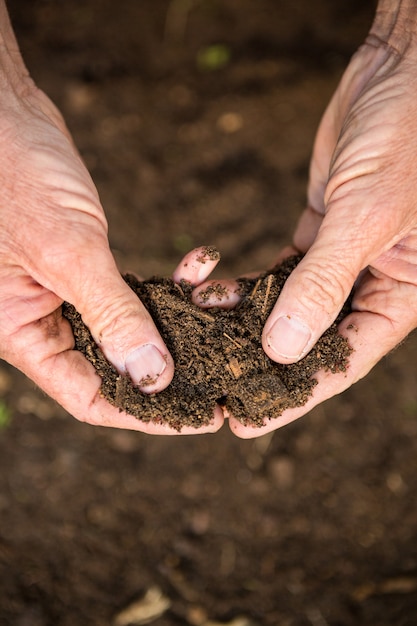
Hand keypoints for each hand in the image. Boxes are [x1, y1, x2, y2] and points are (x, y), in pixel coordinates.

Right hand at [0, 82, 225, 432]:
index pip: (88, 397)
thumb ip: (112, 314)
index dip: (144, 413)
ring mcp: (65, 293)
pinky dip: (166, 281)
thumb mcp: (67, 249)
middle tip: (223, 371)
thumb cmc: (15, 173)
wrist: (4, 110)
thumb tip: (153, 377)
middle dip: (169, 367)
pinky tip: (199, 264)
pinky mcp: (85, 264)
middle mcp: (43, 320)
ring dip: (175, 319)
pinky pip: (132, 289)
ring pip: (130, 328)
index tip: (199, 414)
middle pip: (113, 369)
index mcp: (22, 332)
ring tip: (218, 309)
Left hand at [188, 28, 416, 436]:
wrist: (399, 74)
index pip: (343, 360)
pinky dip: (247, 285)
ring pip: (289, 308)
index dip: (295, 395)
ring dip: (246, 322)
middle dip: (263, 365)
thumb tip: (282, 349)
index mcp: (400, 294)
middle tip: (215, 389)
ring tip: (202, 337)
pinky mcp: (318, 233)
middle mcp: (371, 284)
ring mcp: (342, 260)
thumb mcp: (367, 216)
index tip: (248, 419)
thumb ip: (323, 283)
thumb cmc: (405, 140)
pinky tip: (215, 294)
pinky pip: (279, 273)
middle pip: (313, 340)